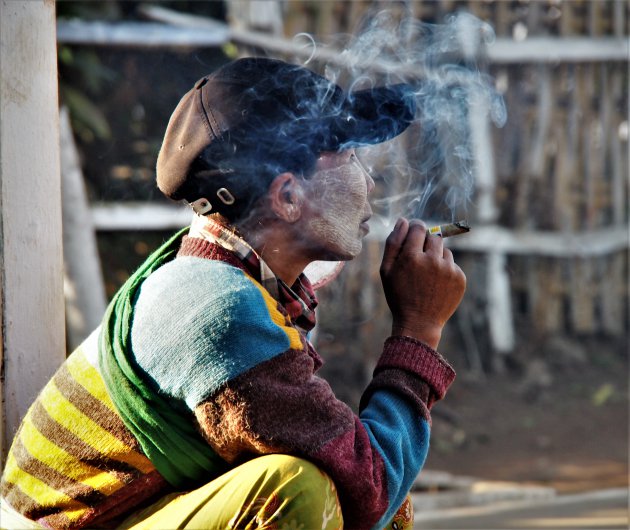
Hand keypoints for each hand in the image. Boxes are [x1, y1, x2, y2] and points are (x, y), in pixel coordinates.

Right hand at [380, 218, 465, 349]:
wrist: (419, 323)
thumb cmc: (399, 295)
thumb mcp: (387, 270)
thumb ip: (393, 243)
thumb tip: (403, 221)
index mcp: (411, 256)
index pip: (418, 227)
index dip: (415, 228)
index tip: (413, 233)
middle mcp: (432, 260)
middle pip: (433, 235)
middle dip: (425, 243)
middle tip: (418, 259)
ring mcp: (448, 269)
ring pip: (444, 250)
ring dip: (436, 257)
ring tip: (426, 276)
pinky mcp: (460, 278)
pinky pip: (452, 264)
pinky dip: (445, 270)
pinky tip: (436, 284)